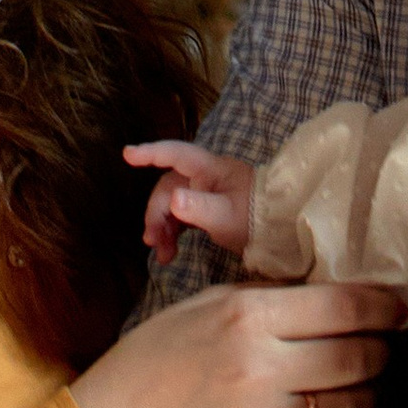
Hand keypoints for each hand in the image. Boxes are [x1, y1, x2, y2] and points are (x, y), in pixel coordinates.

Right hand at [67, 277, 399, 407]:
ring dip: (370, 397)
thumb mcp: (208, 305)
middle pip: (358, 357)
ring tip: (365, 389)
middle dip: (381, 350)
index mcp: (248, 316)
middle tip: (383, 347)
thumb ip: (269, 298)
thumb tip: (334, 293)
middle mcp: (262, 368)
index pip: (343, 306)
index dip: (382, 305)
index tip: (397, 306)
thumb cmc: (159, 357)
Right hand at [126, 136, 253, 262]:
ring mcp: (206, 192)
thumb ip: (199, 207)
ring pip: (173, 204)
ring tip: (162, 255)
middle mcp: (205, 176)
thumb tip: (173, 199)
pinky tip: (170, 251)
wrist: (280, 230)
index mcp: (208, 169)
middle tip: (152, 242)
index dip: (150, 152)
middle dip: (157, 214)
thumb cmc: (255, 217)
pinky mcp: (209, 208)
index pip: (175, 154)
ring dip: (163, 227)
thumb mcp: (227, 216)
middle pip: (168, 187)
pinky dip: (173, 232)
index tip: (127, 154)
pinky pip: (182, 216)